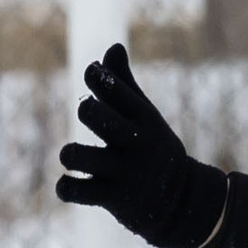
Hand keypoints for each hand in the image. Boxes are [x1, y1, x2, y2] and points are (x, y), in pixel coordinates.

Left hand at [56, 44, 227, 247]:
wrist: (181, 202)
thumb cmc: (153, 148)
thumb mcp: (145, 115)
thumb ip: (123, 82)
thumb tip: (113, 46)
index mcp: (144, 117)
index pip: (113, 86)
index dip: (96, 76)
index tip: (92, 75)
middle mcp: (136, 142)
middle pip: (92, 114)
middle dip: (86, 111)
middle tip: (89, 116)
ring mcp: (124, 172)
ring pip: (76, 156)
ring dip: (70, 155)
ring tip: (73, 157)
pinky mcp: (113, 199)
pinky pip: (74, 191)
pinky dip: (66, 188)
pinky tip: (72, 184)